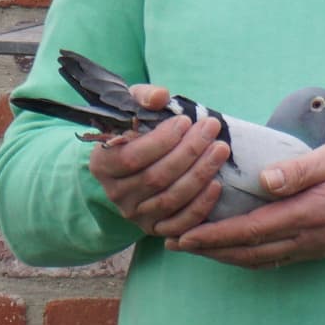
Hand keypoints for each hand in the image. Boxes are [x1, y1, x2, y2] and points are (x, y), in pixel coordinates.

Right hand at [86, 84, 229, 237]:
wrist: (132, 163)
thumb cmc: (134, 131)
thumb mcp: (131, 108)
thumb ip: (143, 97)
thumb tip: (161, 97)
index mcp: (103, 164)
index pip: (132, 157)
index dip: (161, 140)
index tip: (185, 120)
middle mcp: (116, 193)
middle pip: (156, 177)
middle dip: (189, 151)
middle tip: (211, 128)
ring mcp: (136, 214)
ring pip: (171, 199)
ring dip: (200, 174)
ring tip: (220, 149)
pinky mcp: (155, 228)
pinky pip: (180, 223)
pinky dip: (200, 206)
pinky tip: (217, 184)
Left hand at [173, 136, 324, 268]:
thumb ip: (301, 169)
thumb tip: (265, 180)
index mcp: (310, 214)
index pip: (251, 230)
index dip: (215, 236)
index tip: (185, 236)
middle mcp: (309, 237)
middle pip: (250, 252)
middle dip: (211, 250)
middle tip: (177, 243)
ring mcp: (315, 246)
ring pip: (261, 259)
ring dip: (227, 256)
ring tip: (198, 247)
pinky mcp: (319, 245)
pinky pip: (276, 258)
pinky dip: (249, 255)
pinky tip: (236, 248)